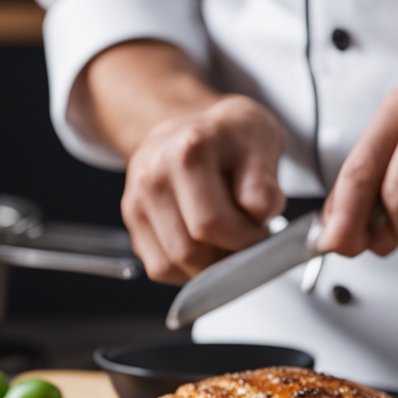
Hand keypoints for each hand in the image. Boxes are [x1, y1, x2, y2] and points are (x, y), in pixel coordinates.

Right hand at [121, 95, 285, 282]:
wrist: (193, 130)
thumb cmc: (232, 139)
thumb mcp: (262, 144)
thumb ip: (264, 182)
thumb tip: (259, 213)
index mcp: (187, 152)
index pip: (213, 223)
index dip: (247, 238)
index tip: (263, 231)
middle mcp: (153, 176)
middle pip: (190, 250)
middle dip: (228, 257)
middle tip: (248, 240)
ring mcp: (137, 200)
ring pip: (173, 264)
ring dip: (208, 265)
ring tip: (228, 239)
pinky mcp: (133, 221)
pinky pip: (160, 267)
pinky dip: (188, 268)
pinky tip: (206, 243)